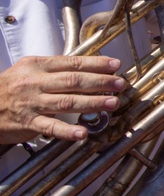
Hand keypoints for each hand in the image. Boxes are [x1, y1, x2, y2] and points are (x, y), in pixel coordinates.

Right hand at [0, 56, 124, 143]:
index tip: (116, 65)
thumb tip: (88, 67)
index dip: (96, 63)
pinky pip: (51, 127)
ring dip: (92, 102)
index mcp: (38, 66)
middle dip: (100, 82)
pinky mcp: (28, 123)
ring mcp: (32, 103)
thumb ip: (55, 68)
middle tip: (120, 84)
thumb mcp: (29, 70)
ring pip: (67, 102)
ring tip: (113, 103)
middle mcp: (36, 83)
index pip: (72, 63)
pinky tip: (83, 133)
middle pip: (74, 81)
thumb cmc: (11, 87)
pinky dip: (68, 130)